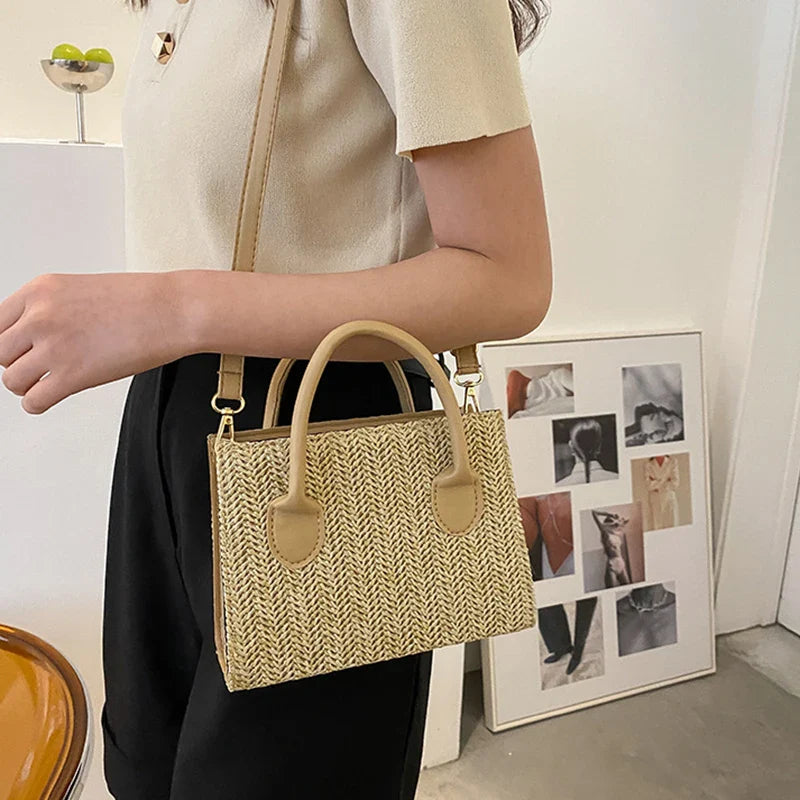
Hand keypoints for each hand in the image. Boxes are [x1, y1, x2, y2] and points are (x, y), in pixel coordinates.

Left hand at [0, 272, 192, 413]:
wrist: (173, 310)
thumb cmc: (141, 300)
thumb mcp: (81, 289)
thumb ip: (50, 309)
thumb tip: (33, 335)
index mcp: (40, 290)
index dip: (8, 341)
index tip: (18, 350)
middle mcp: (40, 316)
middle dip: (18, 362)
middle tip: (38, 365)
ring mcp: (55, 347)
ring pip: (12, 380)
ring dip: (28, 385)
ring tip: (49, 381)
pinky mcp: (73, 375)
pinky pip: (33, 402)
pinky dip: (38, 404)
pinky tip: (53, 396)